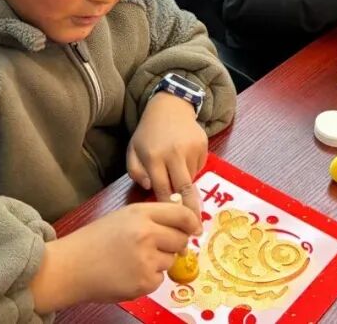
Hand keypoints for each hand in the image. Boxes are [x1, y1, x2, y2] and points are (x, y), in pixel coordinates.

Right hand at [29, 202, 199, 311]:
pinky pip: (160, 279)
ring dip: (159, 261)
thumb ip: (153, 217)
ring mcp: (146, 259)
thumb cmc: (95, 240)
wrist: (71, 266)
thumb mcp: (124, 217)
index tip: (195, 228)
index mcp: (141, 213)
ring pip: (170, 260)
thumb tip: (185, 224)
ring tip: (133, 260)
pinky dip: (149, 278)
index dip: (192, 222)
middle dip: (173, 244)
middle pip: (181, 239)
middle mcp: (147, 234)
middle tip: (155, 247)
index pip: (182, 214)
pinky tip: (129, 273)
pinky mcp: (144, 282)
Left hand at [127, 91, 208, 218]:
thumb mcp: (133, 150)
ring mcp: (191, 149)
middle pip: (184, 189)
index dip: (169, 209)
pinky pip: (199, 167)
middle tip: (196, 229)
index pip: (163, 190)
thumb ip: (135, 172)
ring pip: (192, 179)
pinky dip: (192, 171)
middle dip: (191, 211)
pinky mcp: (203, 145)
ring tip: (178, 178)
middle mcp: (174, 153)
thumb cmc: (148, 133)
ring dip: (186, 186)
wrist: (170, 107)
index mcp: (154, 157)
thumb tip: (148, 188)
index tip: (174, 225)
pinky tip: (183, 161)